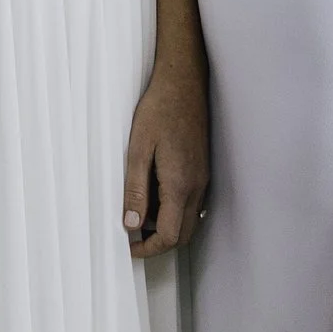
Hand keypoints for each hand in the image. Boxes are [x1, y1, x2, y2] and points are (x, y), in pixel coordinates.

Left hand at [123, 62, 209, 257]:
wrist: (185, 82)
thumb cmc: (160, 110)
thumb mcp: (138, 148)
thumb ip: (135, 189)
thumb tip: (131, 224)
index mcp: (180, 184)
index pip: (170, 236)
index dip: (148, 249)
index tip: (129, 247)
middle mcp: (197, 187)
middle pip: (183, 235)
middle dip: (158, 243)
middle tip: (132, 236)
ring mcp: (203, 179)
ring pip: (189, 220)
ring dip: (166, 227)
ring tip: (138, 212)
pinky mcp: (202, 170)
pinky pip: (192, 204)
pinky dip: (174, 211)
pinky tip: (153, 193)